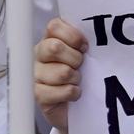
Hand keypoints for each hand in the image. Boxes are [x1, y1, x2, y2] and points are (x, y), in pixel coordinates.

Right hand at [35, 17, 87, 133]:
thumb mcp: (87, 54)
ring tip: (77, 81)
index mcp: (50, 39)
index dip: (73, 35)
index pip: (54, 26)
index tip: (84, 46)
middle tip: (80, 65)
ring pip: (61, 72)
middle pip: (54, 47)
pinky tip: (74, 93)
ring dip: (75, 78)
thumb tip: (98, 29)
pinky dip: (73, 93)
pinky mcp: (38, 94)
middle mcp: (39, 54)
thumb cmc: (84, 75)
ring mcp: (35, 75)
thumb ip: (86, 39)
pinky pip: (60, 91)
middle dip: (75, 58)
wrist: (80, 107)